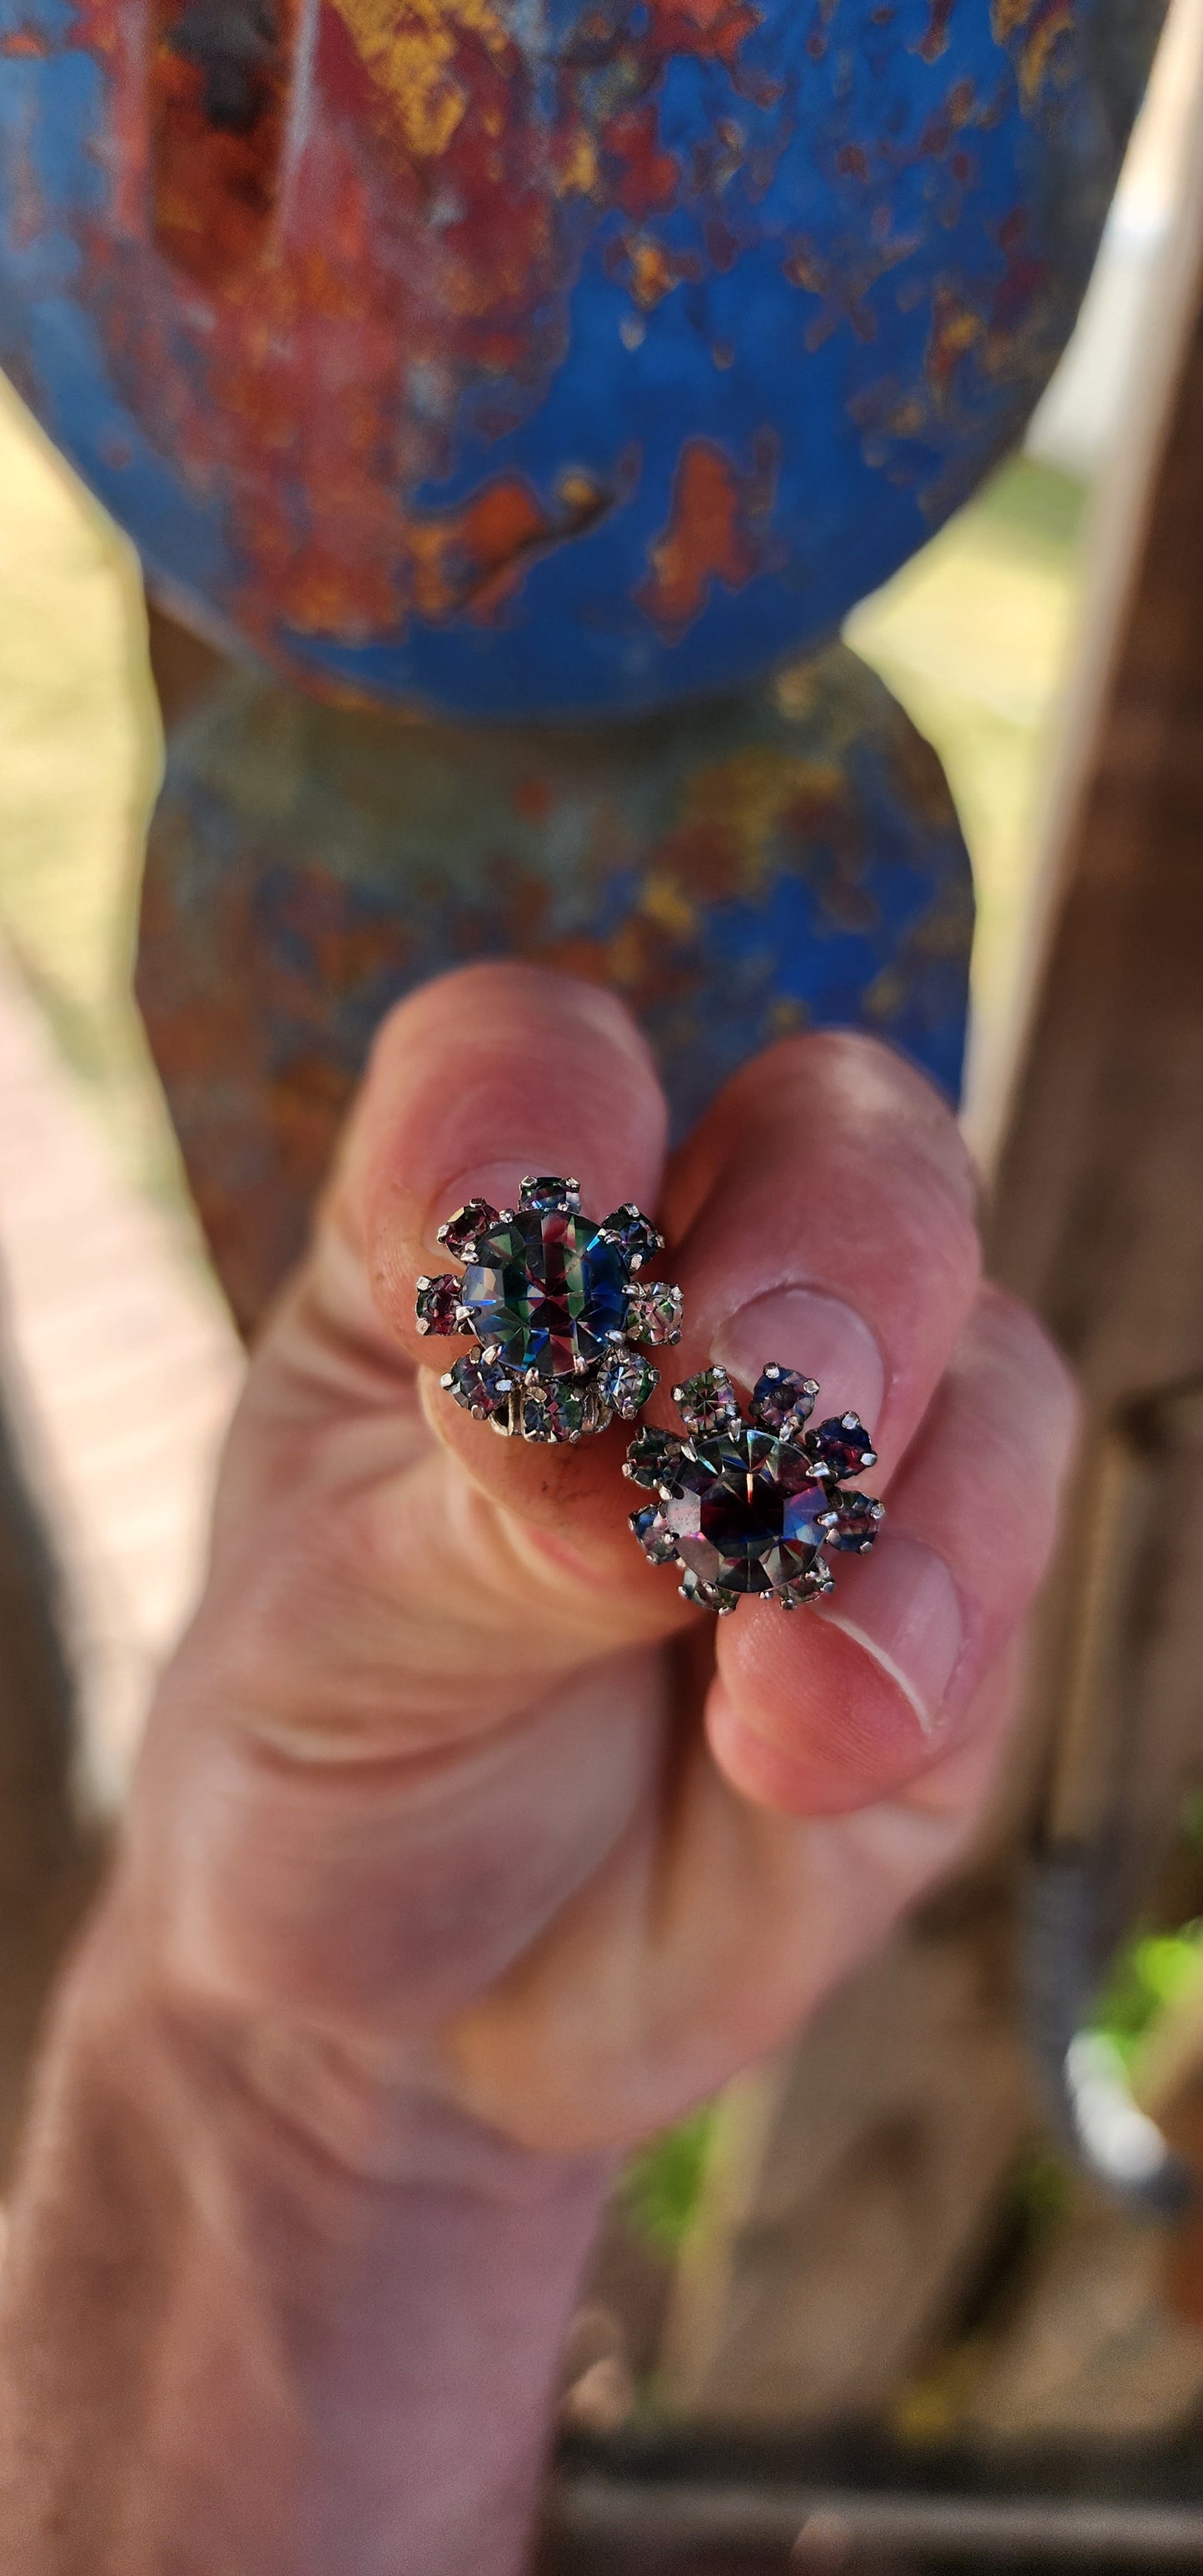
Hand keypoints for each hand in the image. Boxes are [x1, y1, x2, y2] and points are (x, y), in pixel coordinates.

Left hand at [122, 961, 1075, 2164]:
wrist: (415, 2005)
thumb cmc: (333, 1755)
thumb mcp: (343, 1627)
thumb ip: (501, 1512)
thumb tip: (681, 1465)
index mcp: (489, 1239)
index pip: (541, 1062)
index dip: (534, 1109)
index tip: (488, 1249)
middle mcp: (694, 1289)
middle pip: (840, 1138)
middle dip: (808, 1259)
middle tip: (729, 1401)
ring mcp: (847, 1444)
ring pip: (978, 1331)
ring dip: (883, 1460)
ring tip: (750, 1599)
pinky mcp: (948, 1617)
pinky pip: (1009, 1556)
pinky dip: (926, 1627)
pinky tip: (794, 1747)